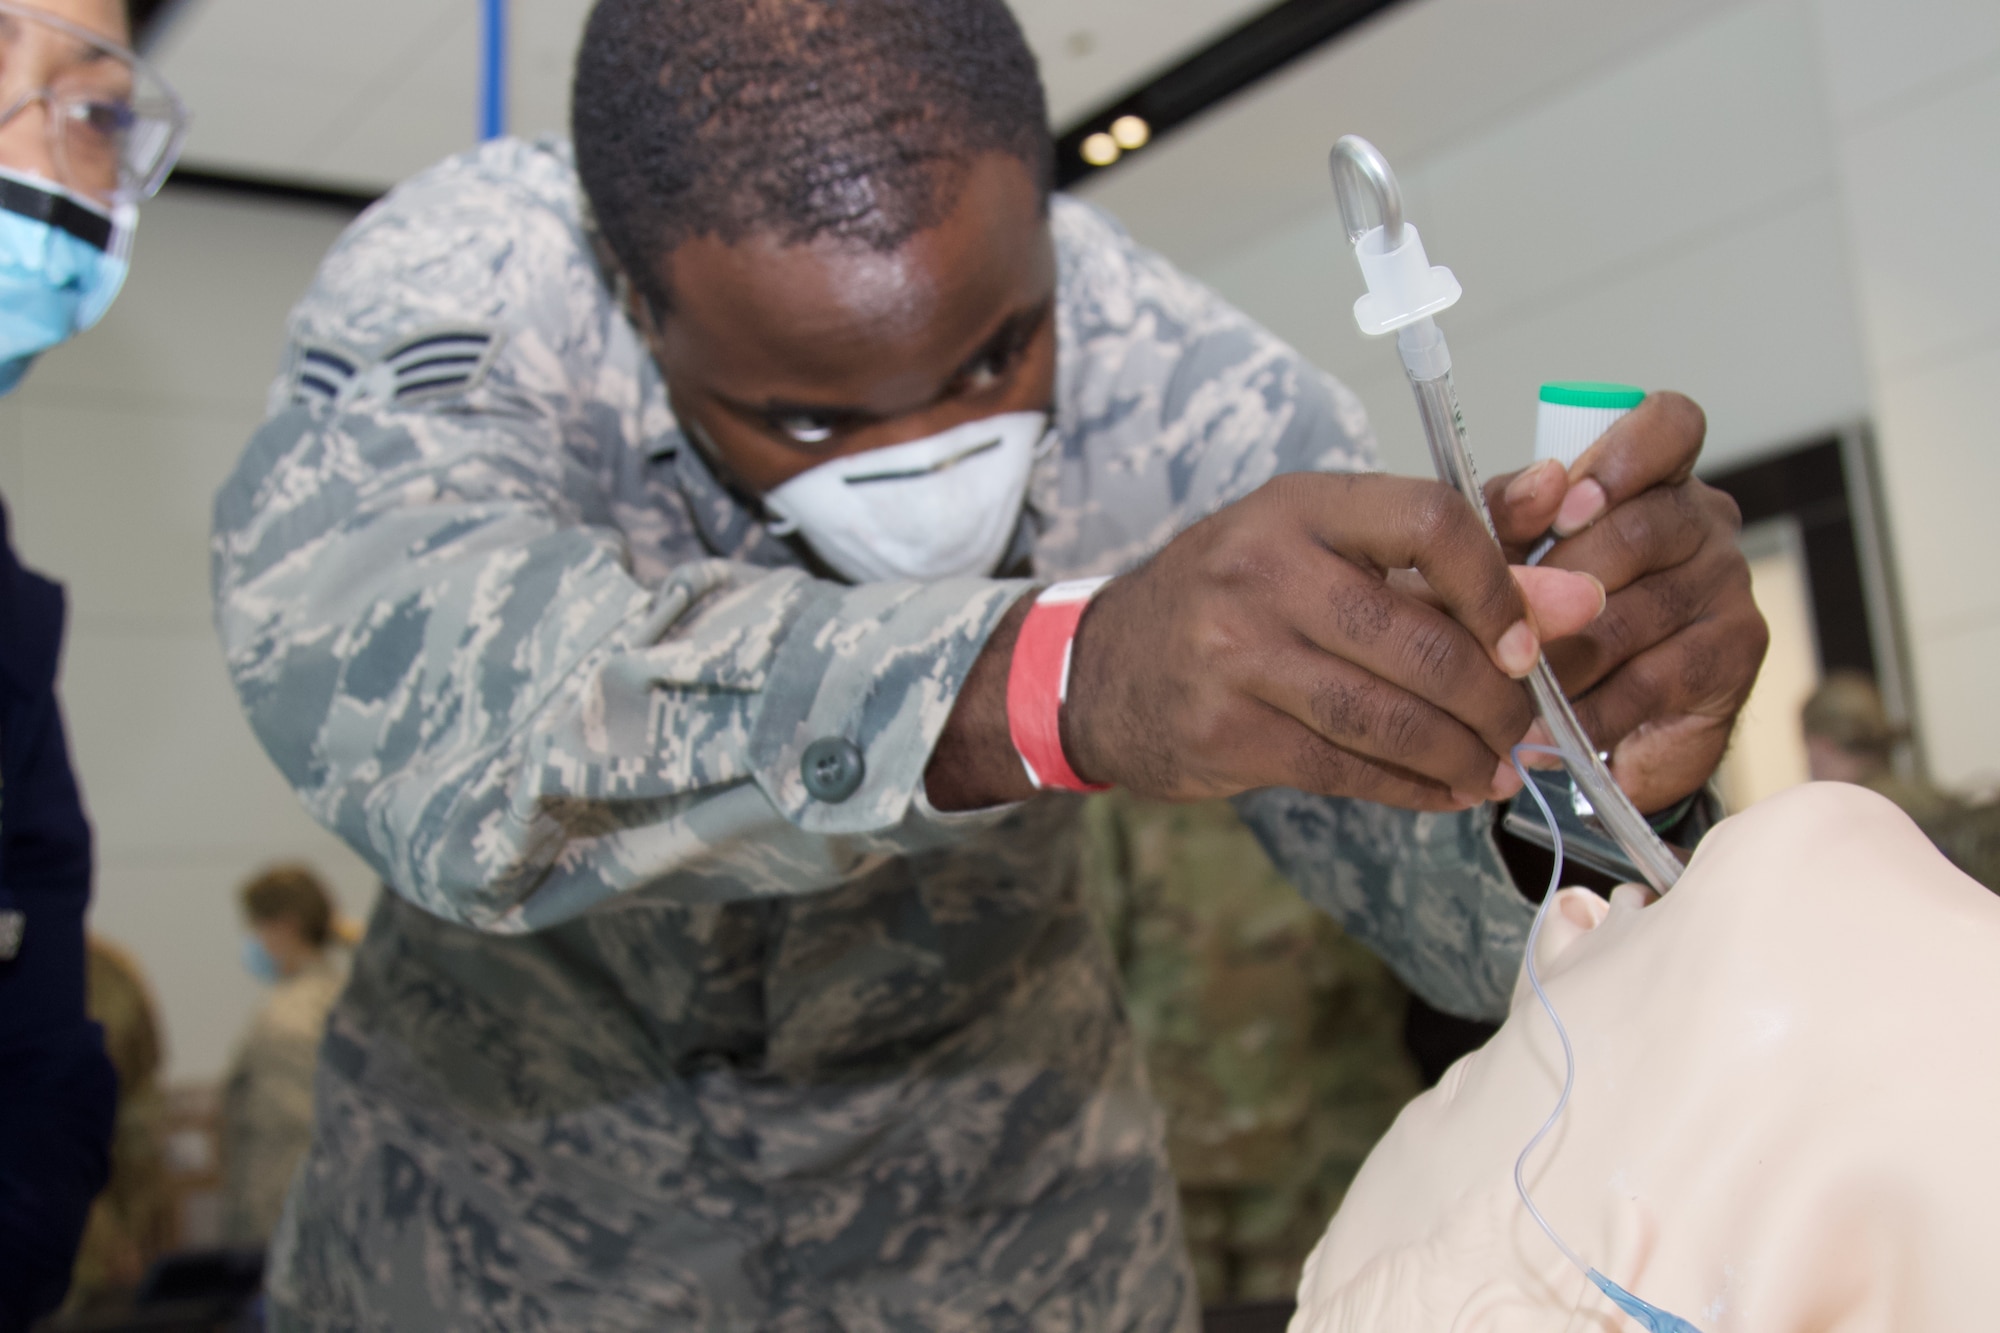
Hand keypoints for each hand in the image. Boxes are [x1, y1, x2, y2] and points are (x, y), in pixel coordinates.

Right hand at [1057, 472, 1604, 810]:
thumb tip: (1578, 562)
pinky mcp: (1226, 732)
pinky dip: (1412, 788)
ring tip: (1497, 767)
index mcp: (1300, 506)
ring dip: (1462, 753)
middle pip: (1420, 642)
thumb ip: (1454, 547)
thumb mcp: (1324, 543)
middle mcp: (1262, 570)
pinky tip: (1445, 789)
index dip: (1500, 587)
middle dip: (1496, 698)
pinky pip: (1346, 769)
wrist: (1104, 668)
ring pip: (1387, 718)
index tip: (1531, 639)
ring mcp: (1236, 655)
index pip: (1430, 520)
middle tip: (1526, 724)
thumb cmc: (1236, 597)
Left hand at [1483, 392, 1767, 810]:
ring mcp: (1727, 583)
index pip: (1669, 425)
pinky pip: (1652, 680)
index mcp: (1651, 475)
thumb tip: (1542, 484)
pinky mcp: (1735, 654)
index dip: (1622, 458)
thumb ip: (1511, 512)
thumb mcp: (1510, 554)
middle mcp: (1702, 519)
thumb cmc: (1545, 618)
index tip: (1566, 508)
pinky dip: (1593, 711)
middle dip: (1553, 589)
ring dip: (1561, 660)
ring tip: (1511, 691)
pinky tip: (1554, 730)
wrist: (1588, 719)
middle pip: (1633, 531)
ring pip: (1631, 614)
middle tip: (1502, 632)